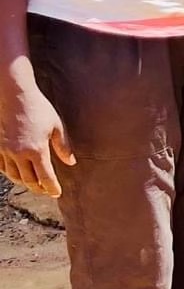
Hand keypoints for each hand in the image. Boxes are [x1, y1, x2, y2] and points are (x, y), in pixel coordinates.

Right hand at [0, 77, 70, 196]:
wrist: (14, 96)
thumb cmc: (38, 108)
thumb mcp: (56, 126)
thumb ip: (63, 146)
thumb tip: (71, 162)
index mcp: (37, 150)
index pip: (45, 177)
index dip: (51, 187)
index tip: (57, 193)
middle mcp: (19, 154)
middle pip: (28, 180)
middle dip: (38, 188)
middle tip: (46, 191)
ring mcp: (5, 151)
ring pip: (14, 176)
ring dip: (24, 183)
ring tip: (33, 185)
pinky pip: (2, 167)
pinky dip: (10, 174)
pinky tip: (17, 173)